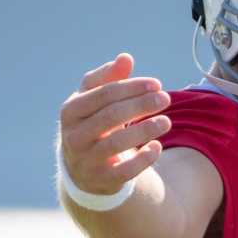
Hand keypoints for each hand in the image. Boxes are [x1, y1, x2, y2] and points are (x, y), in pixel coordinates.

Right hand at [59, 54, 171, 195]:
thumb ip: (109, 79)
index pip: (103, 94)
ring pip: (117, 143)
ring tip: (167, 121)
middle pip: (110, 116)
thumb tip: (125, 58)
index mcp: (71, 111)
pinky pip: (125, 171)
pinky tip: (157, 146)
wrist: (84, 168)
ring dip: (146, 130)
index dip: (132, 87)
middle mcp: (74, 136)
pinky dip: (144, 158)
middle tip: (166, 99)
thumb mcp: (95, 100)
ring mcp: (86, 159)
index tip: (157, 84)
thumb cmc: (94, 124)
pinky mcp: (102, 179)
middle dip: (141, 105)